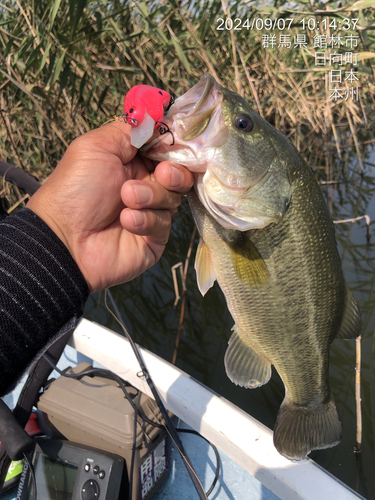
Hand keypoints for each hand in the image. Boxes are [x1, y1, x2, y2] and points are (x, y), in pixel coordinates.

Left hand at [27, 121, 192, 291]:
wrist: (65, 239)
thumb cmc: (75, 189)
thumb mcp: (97, 146)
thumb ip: (130, 130)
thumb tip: (158, 118)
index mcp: (131, 162)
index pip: (166, 151)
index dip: (175, 147)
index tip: (177, 145)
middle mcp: (144, 186)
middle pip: (179, 174)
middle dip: (173, 172)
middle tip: (160, 174)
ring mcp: (150, 213)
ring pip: (174, 199)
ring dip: (151, 196)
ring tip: (127, 199)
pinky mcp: (154, 238)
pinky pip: (164, 225)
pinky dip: (146, 220)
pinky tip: (126, 221)